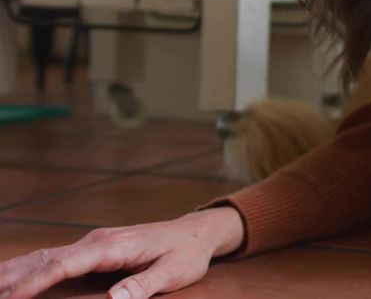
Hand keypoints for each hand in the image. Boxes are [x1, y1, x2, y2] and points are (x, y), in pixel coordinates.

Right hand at [0, 207, 243, 298]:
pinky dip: (29, 269)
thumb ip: (144, 284)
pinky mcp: (93, 250)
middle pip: (44, 258)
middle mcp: (96, 241)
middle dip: (11, 276)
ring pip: (44, 256)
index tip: (10, 298)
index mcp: (112, 246)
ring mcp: (92, 244)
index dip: (34, 283)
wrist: (196, 233)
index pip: (64, 264)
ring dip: (14, 271)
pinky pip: (54, 259)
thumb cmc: (187, 254)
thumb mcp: (174, 272)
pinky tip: (12, 278)